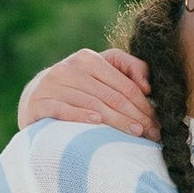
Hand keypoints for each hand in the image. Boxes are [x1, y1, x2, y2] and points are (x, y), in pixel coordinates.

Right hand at [18, 47, 157, 138]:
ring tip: (136, 134)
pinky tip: (97, 123)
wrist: (35, 98)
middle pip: (111, 96)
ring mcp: (52, 84)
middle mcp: (68, 68)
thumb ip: (128, 69)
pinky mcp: (38, 102)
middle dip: (136, 116)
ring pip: (92, 104)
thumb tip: (148, 86)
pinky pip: (63, 110)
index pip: (124, 84)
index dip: (144, 104)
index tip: (158, 122)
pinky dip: (81, 116)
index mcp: (88, 58)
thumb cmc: (78, 87)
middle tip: (153, 133)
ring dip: (117, 121)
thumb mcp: (101, 72)